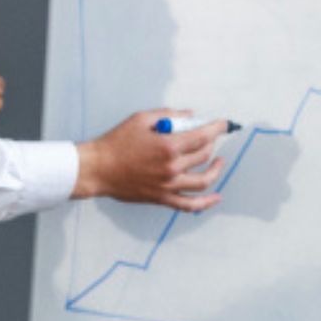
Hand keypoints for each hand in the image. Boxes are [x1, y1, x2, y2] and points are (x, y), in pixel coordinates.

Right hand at [73, 111, 225, 210]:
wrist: (97, 169)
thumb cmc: (115, 143)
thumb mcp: (141, 119)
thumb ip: (169, 115)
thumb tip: (190, 115)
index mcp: (168, 146)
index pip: (203, 135)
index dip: (217, 128)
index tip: (224, 124)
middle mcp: (172, 167)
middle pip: (204, 155)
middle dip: (212, 143)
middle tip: (210, 137)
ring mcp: (169, 185)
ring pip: (204, 180)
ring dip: (216, 169)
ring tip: (219, 161)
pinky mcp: (162, 197)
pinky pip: (189, 204)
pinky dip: (206, 202)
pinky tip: (216, 197)